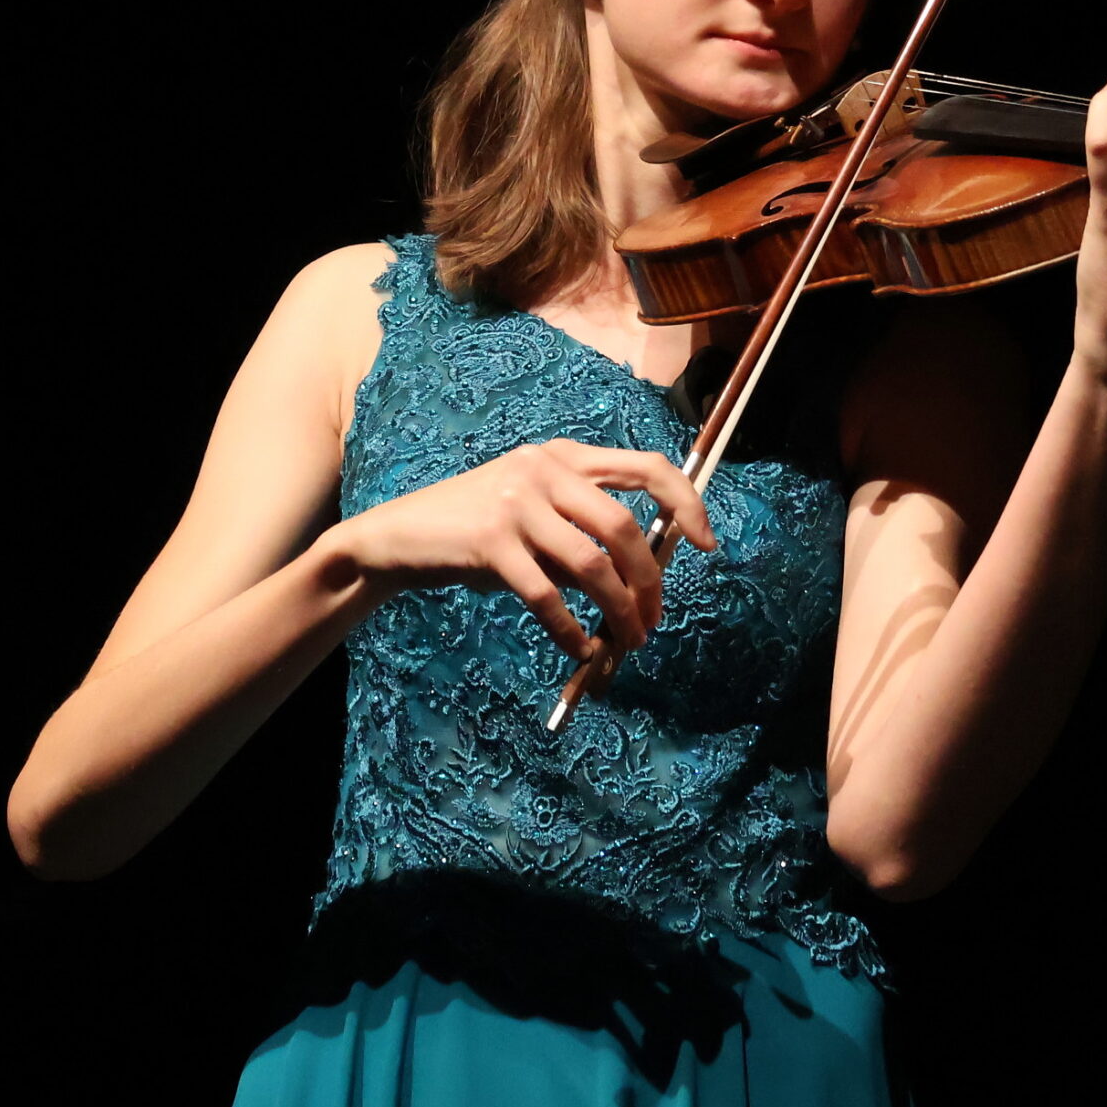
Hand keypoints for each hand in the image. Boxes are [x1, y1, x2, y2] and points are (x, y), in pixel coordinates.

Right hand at [326, 440, 714, 661]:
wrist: (399, 537)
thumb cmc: (475, 531)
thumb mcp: (533, 515)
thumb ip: (582, 532)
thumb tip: (642, 582)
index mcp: (563, 456)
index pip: (647, 465)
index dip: (687, 502)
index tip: (707, 544)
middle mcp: (544, 468)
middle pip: (626, 526)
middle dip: (650, 583)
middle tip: (653, 622)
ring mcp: (517, 501)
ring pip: (593, 564)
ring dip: (620, 612)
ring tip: (628, 643)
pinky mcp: (491, 541)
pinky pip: (548, 595)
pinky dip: (571, 630)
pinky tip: (579, 651)